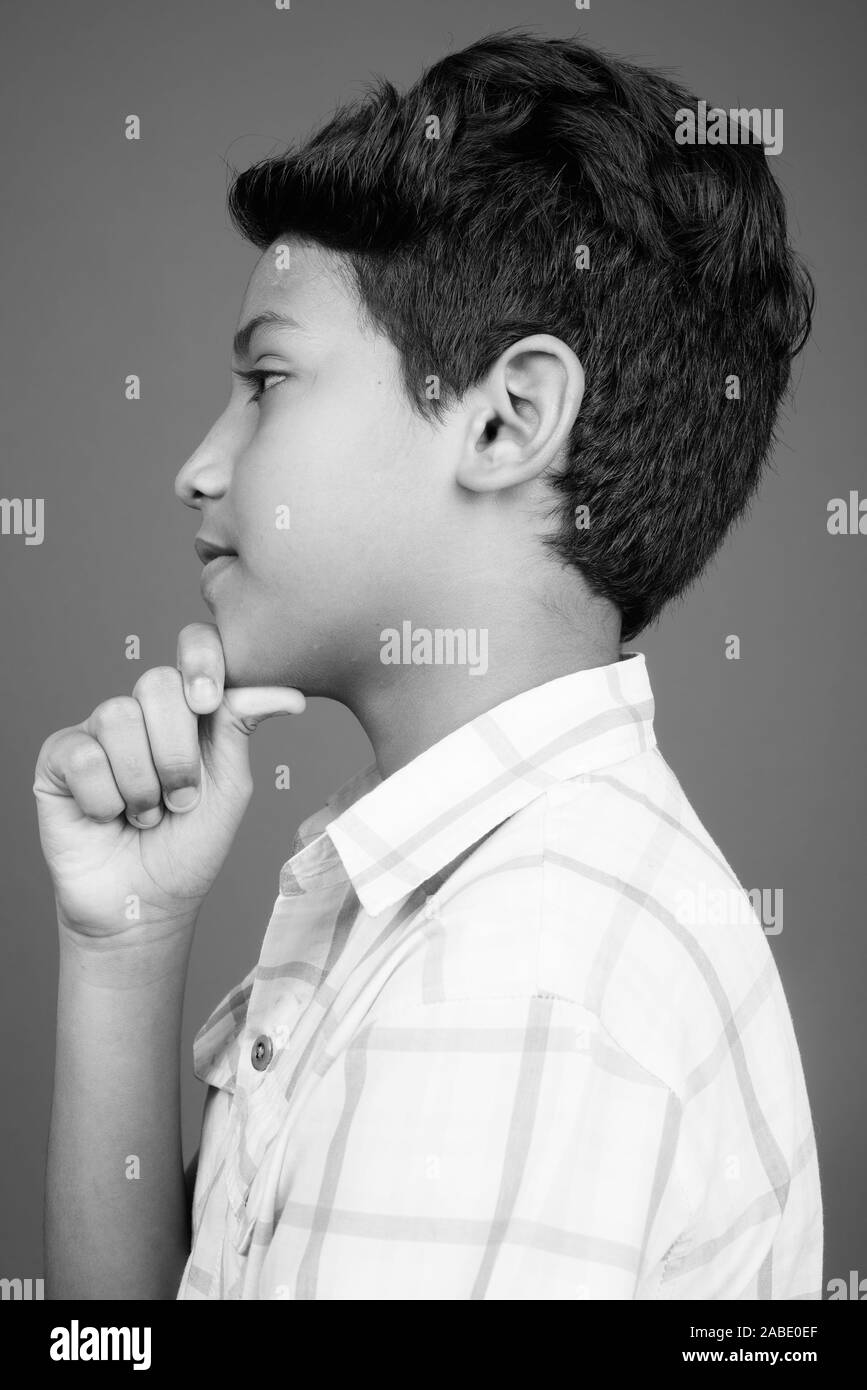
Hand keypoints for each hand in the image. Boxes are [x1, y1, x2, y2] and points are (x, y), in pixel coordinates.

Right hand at [33, 622, 304, 943]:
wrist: (146, 904)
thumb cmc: (190, 846)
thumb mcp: (229, 786)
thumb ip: (243, 729)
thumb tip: (290, 693)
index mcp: (187, 709)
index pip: (193, 646)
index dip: (201, 660)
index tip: (208, 702)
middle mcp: (141, 711)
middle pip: (157, 683)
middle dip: (178, 754)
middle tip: (180, 800)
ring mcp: (96, 731)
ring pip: (119, 719)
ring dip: (143, 786)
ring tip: (146, 816)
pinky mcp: (59, 758)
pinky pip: (84, 756)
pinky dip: (106, 800)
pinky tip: (108, 818)